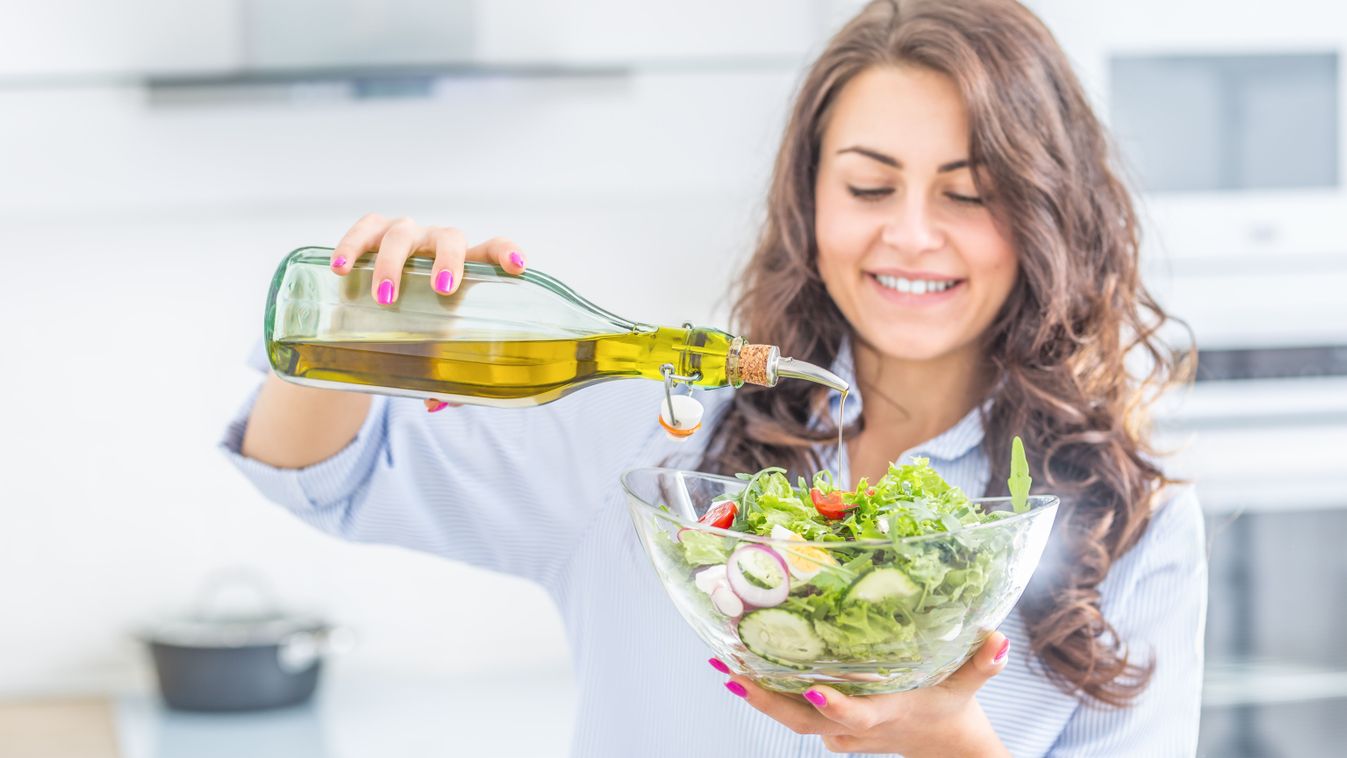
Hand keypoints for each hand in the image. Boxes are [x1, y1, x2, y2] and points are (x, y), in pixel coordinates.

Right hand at [327, 213, 529, 412]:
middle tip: (442, 289)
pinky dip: (351, 246)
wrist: (374, 306)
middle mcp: (436, 244)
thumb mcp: (431, 346)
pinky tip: (341, 268)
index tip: (518, 267)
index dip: (507, 254)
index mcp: (464, 267)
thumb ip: (440, 375)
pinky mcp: (370, 231)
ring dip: (393, 264)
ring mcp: (404, 234)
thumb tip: (436, 402)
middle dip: (448, 261)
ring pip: (401, 235)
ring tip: (384, 297)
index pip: (493, 250)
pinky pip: (362, 231)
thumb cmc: (417, 323)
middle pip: (450, 238)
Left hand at [714, 632, 1011, 756]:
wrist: (943, 745)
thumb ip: (982, 664)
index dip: (838, 708)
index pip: (859, 717)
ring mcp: (839, 730)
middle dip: (767, 698)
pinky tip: (742, 665)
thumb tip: (997, 639)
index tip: (815, 692)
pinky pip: (792, 709)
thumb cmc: (953, 708)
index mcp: (887, 714)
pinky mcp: (828, 724)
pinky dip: (768, 690)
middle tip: (733, 671)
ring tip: (724, 664)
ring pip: (791, 716)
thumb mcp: (969, 686)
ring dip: (757, 692)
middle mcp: (856, 727)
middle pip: (804, 720)